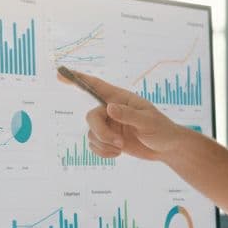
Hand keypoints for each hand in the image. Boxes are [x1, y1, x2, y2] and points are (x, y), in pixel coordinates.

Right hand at [56, 69, 183, 160]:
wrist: (166, 148)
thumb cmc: (161, 130)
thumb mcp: (148, 122)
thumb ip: (129, 115)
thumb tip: (109, 108)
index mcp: (121, 99)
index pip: (96, 86)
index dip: (78, 79)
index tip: (60, 74)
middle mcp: (111, 110)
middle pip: (91, 117)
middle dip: (101, 133)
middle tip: (119, 143)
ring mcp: (109, 125)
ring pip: (91, 133)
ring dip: (104, 144)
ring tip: (122, 147)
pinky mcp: (108, 139)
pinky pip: (94, 145)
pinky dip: (103, 152)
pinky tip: (118, 153)